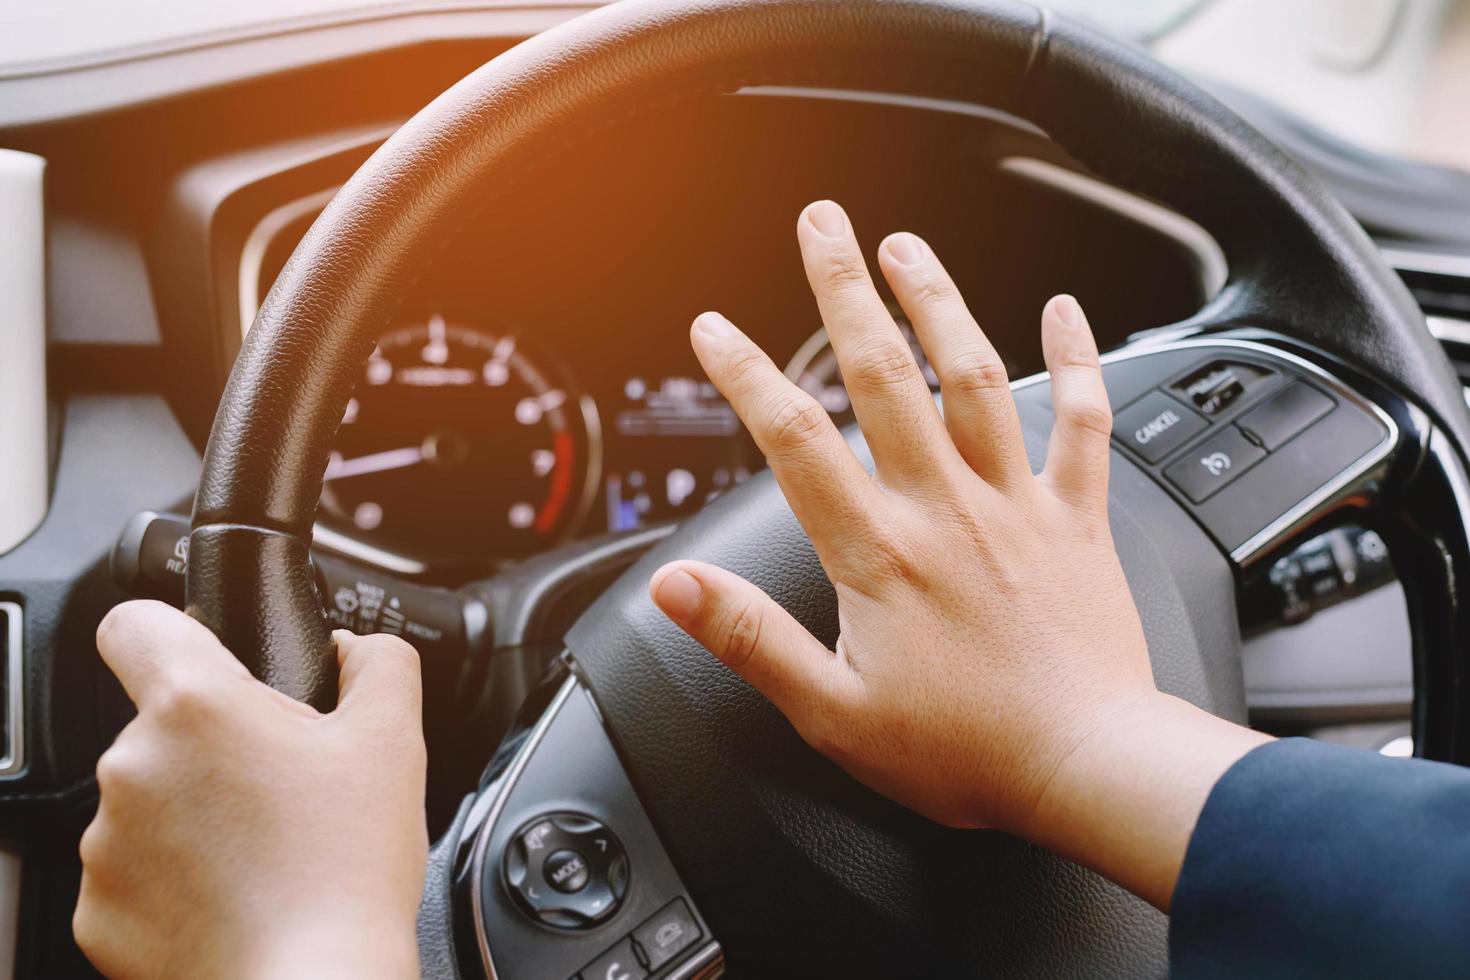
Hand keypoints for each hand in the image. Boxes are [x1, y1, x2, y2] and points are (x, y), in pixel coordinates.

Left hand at [74, 601, 426, 978]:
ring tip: (265, 849)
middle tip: (282, 787)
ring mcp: (106, 844)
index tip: (208, 660)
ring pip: (150, 799)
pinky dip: (177, 878)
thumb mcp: (393, 738)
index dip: (173, 630)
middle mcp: (132, 767)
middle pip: (163, 723)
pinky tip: (236, 894)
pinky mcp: (99, 911)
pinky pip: (135, 870)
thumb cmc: (346, 871)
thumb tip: (353, 649)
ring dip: (196, 811)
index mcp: (196, 707)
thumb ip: (377, 662)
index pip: (135, 624)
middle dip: (217, 744)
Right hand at [650, 200, 1267, 907]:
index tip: (714, 329)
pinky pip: (1083, 423)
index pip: (794, 440)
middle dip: (843, 291)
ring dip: (937, 302)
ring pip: (973, 377)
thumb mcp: (832, 713)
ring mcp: (1016, 504)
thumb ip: (751, 638)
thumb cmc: (966, 752)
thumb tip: (676, 588)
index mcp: (880, 552)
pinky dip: (1077, 361)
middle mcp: (946, 508)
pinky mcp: (1078, 519)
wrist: (1090, 767)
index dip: (745, 376)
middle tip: (822, 224)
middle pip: (883, 376)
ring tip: (906, 246)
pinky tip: (1066, 310)